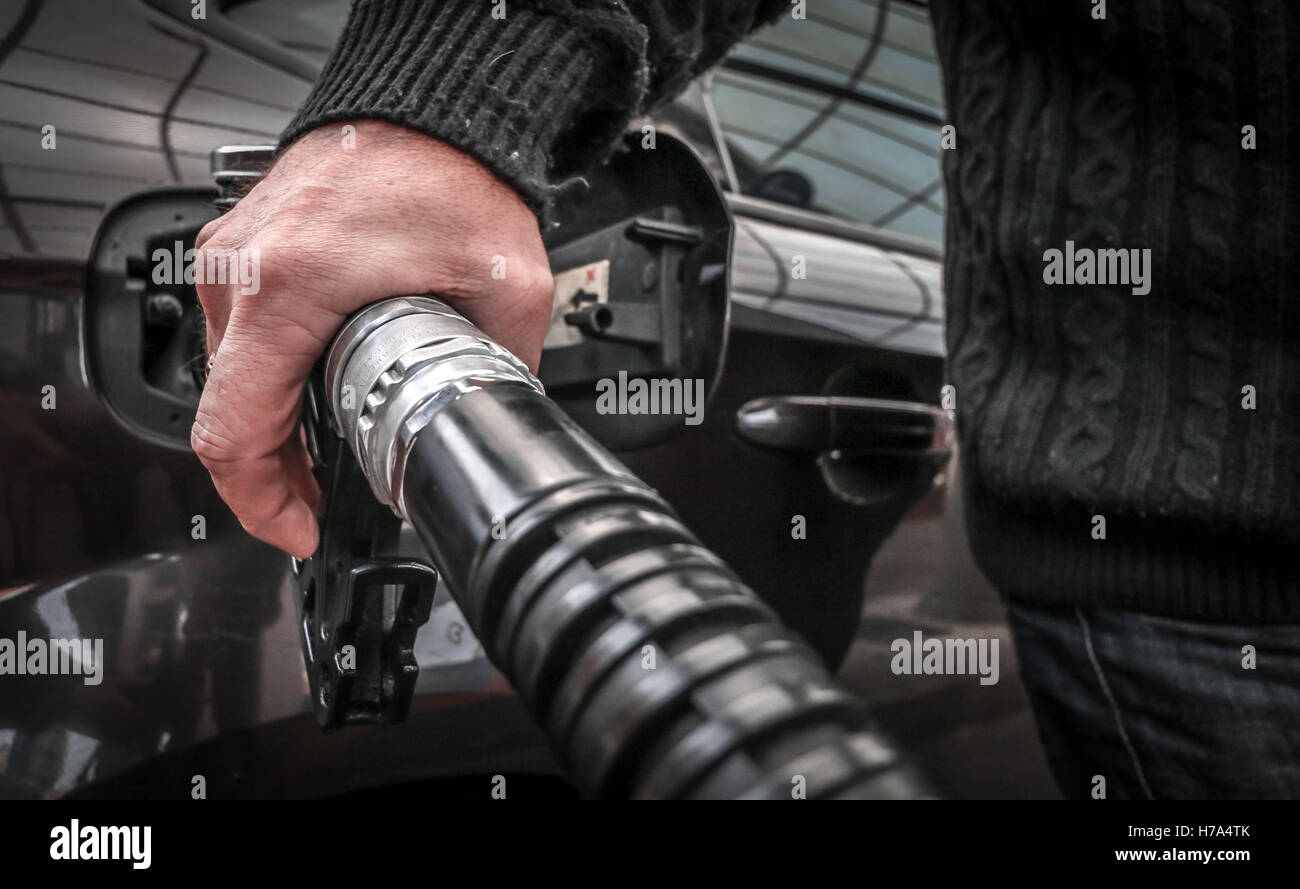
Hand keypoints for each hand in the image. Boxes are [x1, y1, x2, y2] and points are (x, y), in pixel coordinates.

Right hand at [191, 121, 552, 558]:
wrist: (429, 108)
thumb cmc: (454, 173)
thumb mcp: (508, 289)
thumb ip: (502, 369)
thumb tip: (497, 422)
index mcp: (288, 289)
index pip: (232, 434)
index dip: (263, 505)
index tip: (301, 531)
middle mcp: (241, 273)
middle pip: (226, 417)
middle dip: (275, 478)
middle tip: (323, 507)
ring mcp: (232, 259)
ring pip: (227, 382)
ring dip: (270, 432)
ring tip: (321, 462)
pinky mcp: (241, 251)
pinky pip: (237, 340)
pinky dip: (267, 383)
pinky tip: (309, 400)